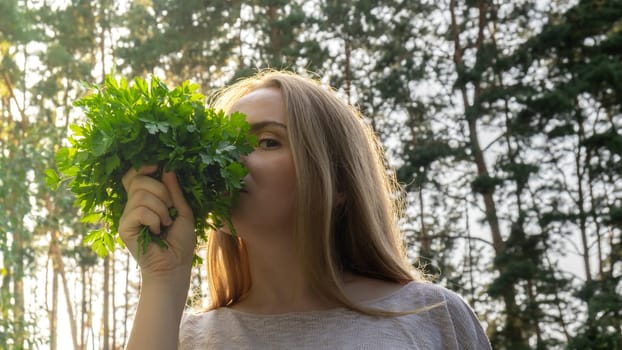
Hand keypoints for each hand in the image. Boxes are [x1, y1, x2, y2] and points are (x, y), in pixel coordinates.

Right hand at [119, 165, 195, 279]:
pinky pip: (139, 211)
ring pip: (141, 195)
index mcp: (145, 200)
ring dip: (161, 209)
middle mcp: (132, 206)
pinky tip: (158, 231)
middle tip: (170, 208)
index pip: (134, 175)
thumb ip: (175, 191)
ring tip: (166, 224)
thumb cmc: (181, 241)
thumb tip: (167, 168)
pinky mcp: (124, 228)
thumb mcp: (182, 211)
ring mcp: (127, 217)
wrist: (175, 265)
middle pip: (138, 180)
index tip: (157, 167)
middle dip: (160, 190)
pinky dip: (154, 219)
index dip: (142, 168)